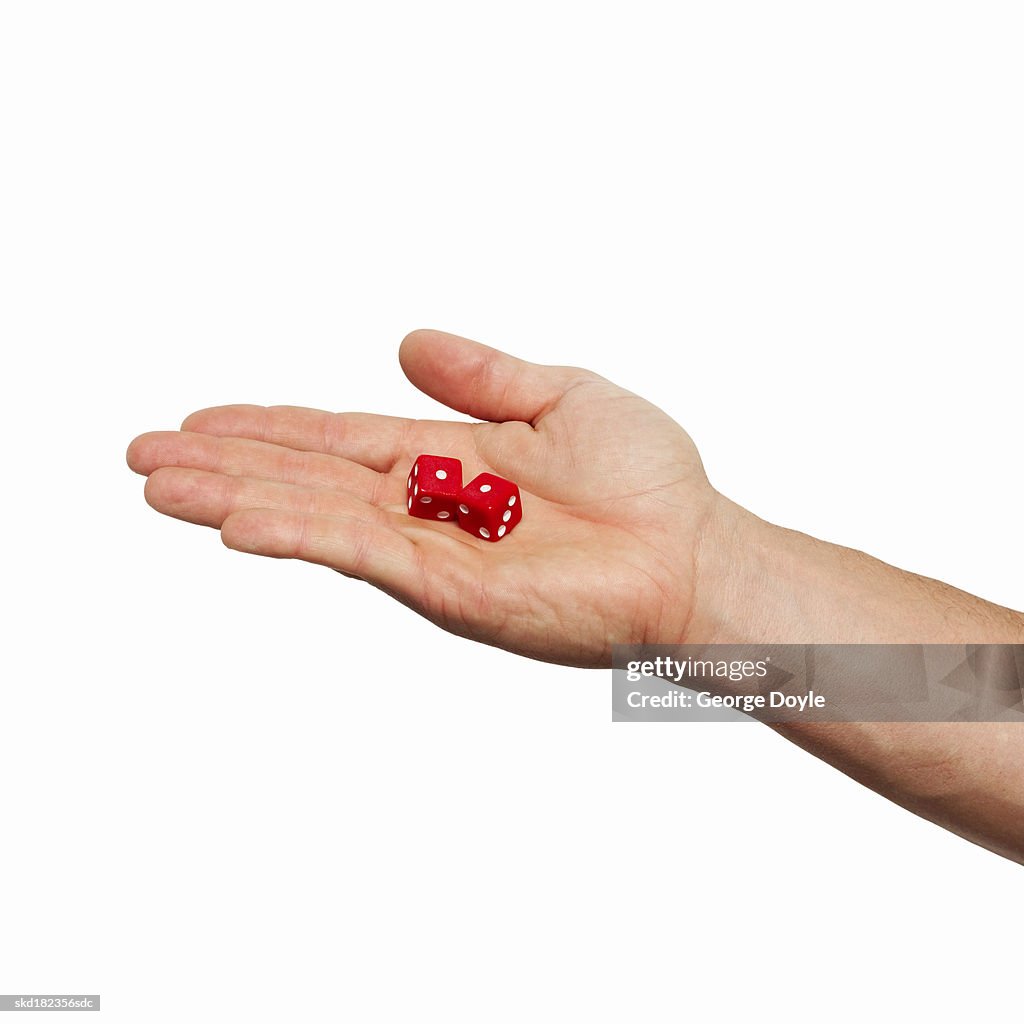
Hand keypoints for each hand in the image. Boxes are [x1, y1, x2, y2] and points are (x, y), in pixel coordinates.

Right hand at [127, 329, 718, 665]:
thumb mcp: (560, 395)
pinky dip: (297, 537)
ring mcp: (433, 553)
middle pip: (306, 480)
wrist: (694, 551)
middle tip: (139, 453)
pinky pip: (362, 555)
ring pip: (315, 519)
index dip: (268, 428)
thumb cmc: (648, 480)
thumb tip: (404, 342)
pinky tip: (237, 523)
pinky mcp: (451, 591)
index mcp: (448, 461)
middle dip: (223, 466)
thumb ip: (482, 375)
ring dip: (233, 501)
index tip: (199, 418)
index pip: (337, 440)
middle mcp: (427, 509)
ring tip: (158, 486)